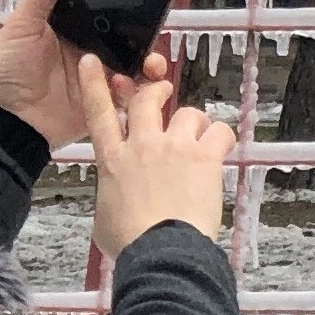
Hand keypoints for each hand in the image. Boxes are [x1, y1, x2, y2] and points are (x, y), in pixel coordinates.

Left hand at [0, 0, 162, 148]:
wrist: (4, 122)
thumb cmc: (8, 70)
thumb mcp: (22, 24)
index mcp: (73, 30)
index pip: (108, 13)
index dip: (128, 6)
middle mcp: (90, 52)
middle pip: (128, 39)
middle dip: (147, 36)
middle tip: (155, 33)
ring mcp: (98, 80)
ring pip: (135, 67)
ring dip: (149, 63)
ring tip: (151, 65)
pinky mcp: (103, 106)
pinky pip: (130, 97)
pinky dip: (138, 91)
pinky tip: (133, 85)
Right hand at [80, 53, 235, 258]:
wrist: (160, 252)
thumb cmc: (131, 242)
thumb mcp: (105, 215)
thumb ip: (112, 193)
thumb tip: (119, 195)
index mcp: (113, 161)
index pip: (98, 113)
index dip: (94, 84)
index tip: (92, 62)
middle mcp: (142, 146)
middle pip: (148, 99)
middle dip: (157, 91)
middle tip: (165, 94)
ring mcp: (174, 148)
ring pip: (188, 113)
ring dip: (196, 124)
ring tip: (200, 142)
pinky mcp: (203, 157)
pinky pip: (220, 131)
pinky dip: (222, 139)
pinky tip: (220, 152)